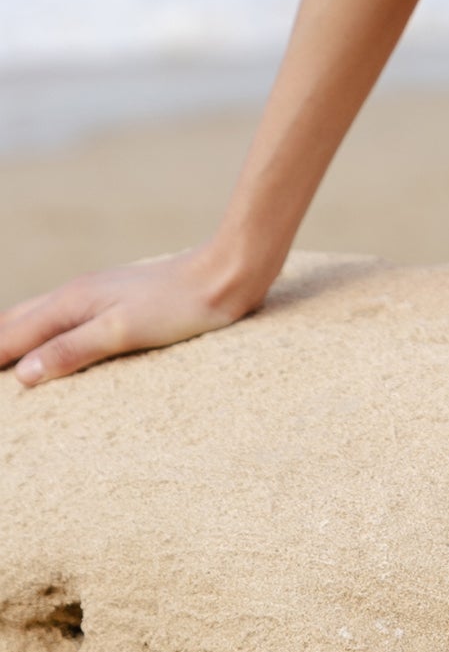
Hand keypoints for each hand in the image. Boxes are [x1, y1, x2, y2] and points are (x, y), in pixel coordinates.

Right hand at [0, 245, 261, 386]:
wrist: (224, 276)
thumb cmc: (178, 305)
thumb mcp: (122, 331)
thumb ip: (72, 349)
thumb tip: (23, 375)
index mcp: (70, 302)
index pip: (9, 337)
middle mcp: (76, 295)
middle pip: (15, 322)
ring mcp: (95, 296)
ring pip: (37, 317)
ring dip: (14, 339)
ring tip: (5, 362)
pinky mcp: (115, 303)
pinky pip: (62, 320)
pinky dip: (40, 335)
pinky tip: (48, 346)